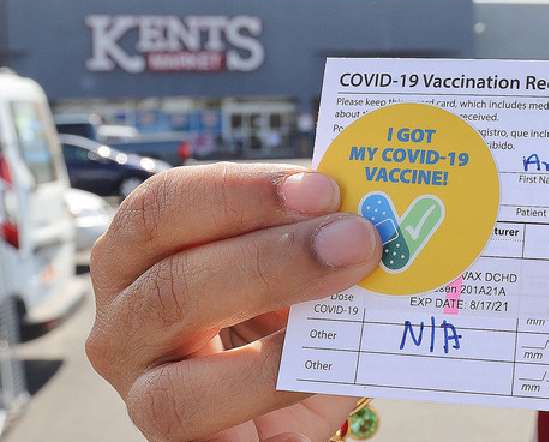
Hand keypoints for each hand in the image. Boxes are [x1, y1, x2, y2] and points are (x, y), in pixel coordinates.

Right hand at [87, 163, 380, 441]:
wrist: (276, 423)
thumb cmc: (280, 331)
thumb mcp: (295, 273)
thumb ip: (317, 237)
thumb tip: (367, 210)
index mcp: (142, 251)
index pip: (166, 204)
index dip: (244, 191)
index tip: (323, 188)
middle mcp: (124, 314)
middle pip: (174, 275)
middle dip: (276, 250)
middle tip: (356, 237)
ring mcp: (139, 381)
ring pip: (180, 337)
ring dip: (274, 300)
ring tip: (351, 282)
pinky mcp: (171, 436)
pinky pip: (205, 408)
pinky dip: (272, 378)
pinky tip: (326, 360)